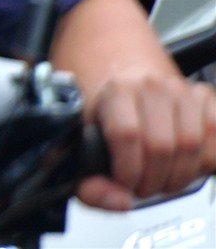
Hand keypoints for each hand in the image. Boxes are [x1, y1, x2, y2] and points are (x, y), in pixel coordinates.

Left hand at [77, 72, 215, 209]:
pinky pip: (215, 142)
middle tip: (145, 188)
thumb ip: (90, 186)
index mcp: (116, 91)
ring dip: (180, 176)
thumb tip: (119, 202)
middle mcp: (150, 86)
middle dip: (154, 180)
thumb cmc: (110, 121)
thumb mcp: (86, 148)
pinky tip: (186, 167)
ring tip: (164, 180)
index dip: (129, 170)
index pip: (126, 134)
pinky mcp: (205, 98)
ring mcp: (181, 90)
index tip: (125, 183)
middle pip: (161, 146)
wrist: (131, 92)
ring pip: (191, 145)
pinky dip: (203, 165)